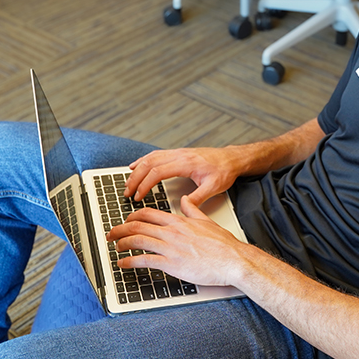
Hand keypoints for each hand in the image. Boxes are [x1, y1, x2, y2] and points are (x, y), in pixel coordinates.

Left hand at [106, 196, 246, 286]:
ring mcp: (170, 248)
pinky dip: (130, 261)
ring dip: (122, 243)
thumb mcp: (207, 221)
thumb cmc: (223, 245)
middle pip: (137, 225)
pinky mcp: (171, 264)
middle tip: (111, 234)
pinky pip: (144, 260)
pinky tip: (123, 264)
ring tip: (115, 247)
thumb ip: (193, 210)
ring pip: (137, 240)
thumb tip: (186, 200)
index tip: (126, 220)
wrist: (233, 260)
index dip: (132, 216)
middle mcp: (172, 232)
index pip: (148, 213)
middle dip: (120, 229)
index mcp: (179, 221)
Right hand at [126, 147, 243, 205]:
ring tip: (127, 182)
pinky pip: (156, 155)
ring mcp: (178, 153)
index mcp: (186, 163)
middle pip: (149, 164)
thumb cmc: (224, 171)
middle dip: (135, 178)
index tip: (137, 196)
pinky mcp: (179, 153)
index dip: (144, 185)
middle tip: (126, 192)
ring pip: (151, 158)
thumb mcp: (214, 187)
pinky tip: (136, 166)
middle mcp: (180, 155)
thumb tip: (183, 205)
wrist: (232, 159)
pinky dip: (143, 160)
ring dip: (137, 169)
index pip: (158, 173)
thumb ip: (198, 197)